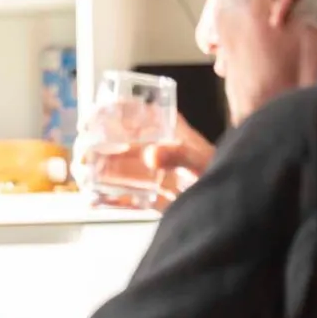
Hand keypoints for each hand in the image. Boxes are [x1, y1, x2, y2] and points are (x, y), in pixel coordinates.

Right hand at [73, 112, 215, 211]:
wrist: (235, 206)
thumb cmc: (223, 173)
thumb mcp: (202, 161)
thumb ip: (179, 156)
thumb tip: (151, 155)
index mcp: (164, 129)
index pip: (130, 111)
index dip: (105, 112)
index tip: (88, 121)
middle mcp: (153, 148)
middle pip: (112, 140)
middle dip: (90, 145)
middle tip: (81, 156)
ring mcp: (150, 173)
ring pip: (112, 167)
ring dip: (91, 170)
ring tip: (82, 178)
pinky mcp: (151, 197)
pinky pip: (122, 196)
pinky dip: (105, 199)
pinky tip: (92, 201)